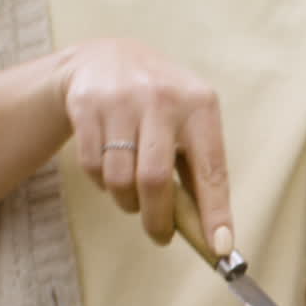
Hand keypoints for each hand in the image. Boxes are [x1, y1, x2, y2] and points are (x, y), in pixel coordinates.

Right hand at [56, 39, 232, 254]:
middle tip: (161, 235)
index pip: (211, 170)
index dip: (214, 213)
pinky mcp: (86, 105)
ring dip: (128, 202)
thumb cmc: (163, 107)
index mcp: (200, 106)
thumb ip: (199, 172)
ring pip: (119, 179)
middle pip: (155, 180)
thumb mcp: (191, 124)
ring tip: (135, 197)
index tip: (219, 248)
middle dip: (158, 219)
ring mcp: (121, 100)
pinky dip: (103, 184)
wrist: (109, 58)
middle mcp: (162, 99)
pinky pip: (93, 167)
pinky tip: (112, 170)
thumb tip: (211, 235)